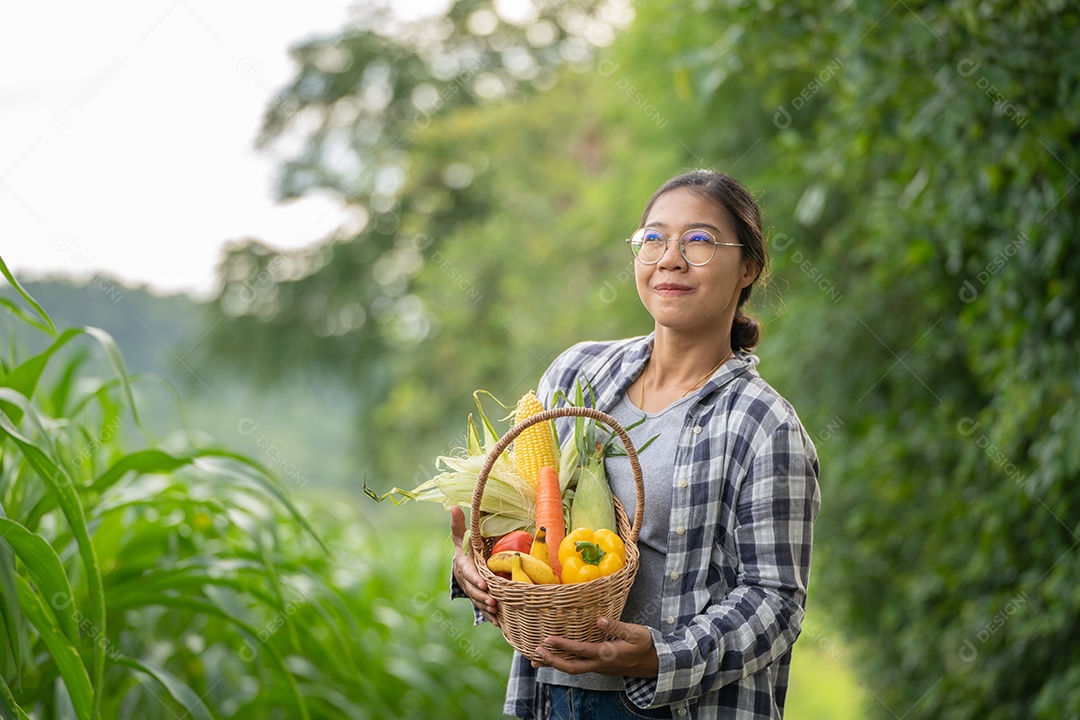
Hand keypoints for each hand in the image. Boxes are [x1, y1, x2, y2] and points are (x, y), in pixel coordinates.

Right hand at [449, 506, 498, 625]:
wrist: (461, 567)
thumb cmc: (464, 549)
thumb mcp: (461, 537)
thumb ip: (458, 524)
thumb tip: (452, 506)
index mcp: (463, 565)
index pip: (468, 572)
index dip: (475, 578)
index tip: (484, 583)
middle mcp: (465, 580)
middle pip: (473, 590)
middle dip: (482, 596)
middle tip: (493, 601)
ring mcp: (471, 590)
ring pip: (478, 601)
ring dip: (486, 608)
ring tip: (496, 611)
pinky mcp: (477, 599)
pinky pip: (483, 609)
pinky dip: (490, 616)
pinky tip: (498, 622)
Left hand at [531, 616, 658, 677]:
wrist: (655, 664)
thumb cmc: (645, 645)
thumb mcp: (635, 633)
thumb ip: (616, 626)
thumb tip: (598, 619)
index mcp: (607, 654)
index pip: (580, 650)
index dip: (563, 645)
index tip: (547, 639)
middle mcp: (600, 664)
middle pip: (571, 668)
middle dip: (552, 661)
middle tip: (535, 652)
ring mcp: (598, 667)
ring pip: (572, 669)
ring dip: (554, 664)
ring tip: (536, 658)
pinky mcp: (598, 667)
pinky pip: (578, 667)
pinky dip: (563, 663)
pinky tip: (554, 658)